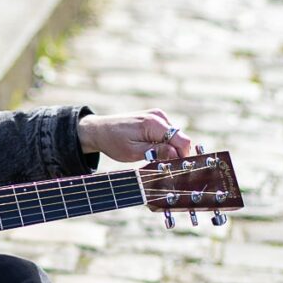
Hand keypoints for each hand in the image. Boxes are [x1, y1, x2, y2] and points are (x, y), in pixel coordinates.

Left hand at [77, 109, 191, 162]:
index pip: (182, 140)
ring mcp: (158, 115)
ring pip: (175, 137)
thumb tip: (176, 154)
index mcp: (154, 123)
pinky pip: (167, 133)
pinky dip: (163, 142)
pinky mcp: (155, 118)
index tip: (176, 168)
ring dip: (168, 148)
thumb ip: (157, 152)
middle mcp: (158, 116)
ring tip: (152, 156)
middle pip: (180, 138)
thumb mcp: (134, 152)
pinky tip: (150, 149)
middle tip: (161, 165)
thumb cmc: (114, 142)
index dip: (183, 156)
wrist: (99, 130)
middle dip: (174, 153)